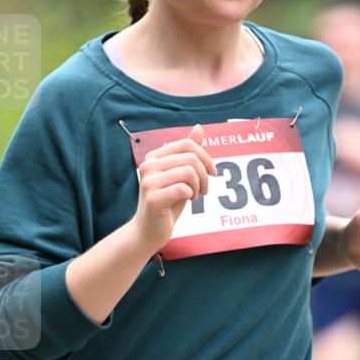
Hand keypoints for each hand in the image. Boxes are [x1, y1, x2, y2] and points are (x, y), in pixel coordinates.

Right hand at [130, 124, 217, 253]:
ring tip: (195, 196)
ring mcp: (148, 182)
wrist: (148, 231)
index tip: (211, 173)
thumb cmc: (166, 202)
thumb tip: (199, 128)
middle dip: (205, 175)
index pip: (187, 144)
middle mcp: (148, 165)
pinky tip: (187, 201)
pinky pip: (184, 189)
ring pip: (189, 172)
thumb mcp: (180, 175)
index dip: (205, 157)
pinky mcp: (153, 198)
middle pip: (191, 158)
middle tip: (204, 190)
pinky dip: (191, 195)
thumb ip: (188, 153)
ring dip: (199, 186)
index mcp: (154, 157)